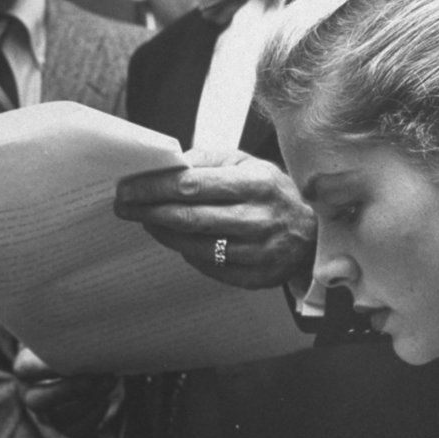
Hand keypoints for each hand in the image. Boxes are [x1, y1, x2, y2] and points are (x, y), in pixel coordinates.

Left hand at [114, 150, 315, 289]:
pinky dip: (186, 251)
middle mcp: (257, 219)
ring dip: (162, 232)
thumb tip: (168, 165)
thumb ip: (207, 160)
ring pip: (193, 246)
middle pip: (187, 218)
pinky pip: (208, 266)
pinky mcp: (254, 277)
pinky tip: (176, 238)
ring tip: (146, 219)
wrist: (314, 232)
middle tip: (123, 205)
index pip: (191, 185)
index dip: (153, 187)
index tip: (127, 187)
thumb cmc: (272, 191)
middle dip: (148, 211)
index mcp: (255, 184)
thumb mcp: (247, 163)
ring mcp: (256, 252)